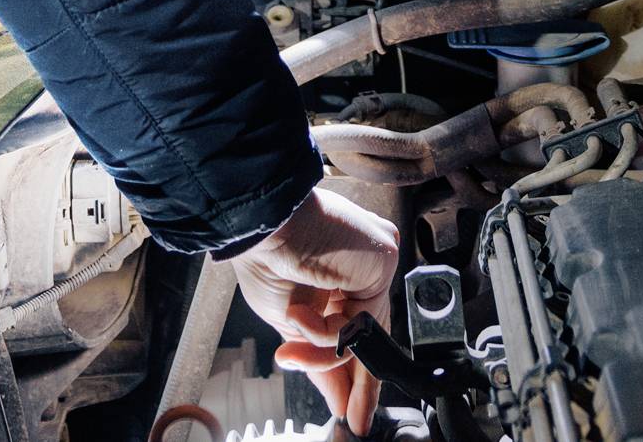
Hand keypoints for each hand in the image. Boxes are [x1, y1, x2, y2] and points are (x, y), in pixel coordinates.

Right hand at [230, 186, 398, 434]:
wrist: (259, 223)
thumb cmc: (262, 257)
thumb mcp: (287, 322)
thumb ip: (316, 354)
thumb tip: (336, 400)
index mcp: (330, 278)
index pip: (349, 333)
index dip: (346, 373)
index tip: (345, 409)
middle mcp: (356, 271)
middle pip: (368, 336)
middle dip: (358, 383)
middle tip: (355, 418)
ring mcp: (371, 265)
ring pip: (362, 335)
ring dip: (320, 355)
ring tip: (287, 353)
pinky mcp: (382, 259)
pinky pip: (361, 320)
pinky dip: (326, 331)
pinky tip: (299, 316)